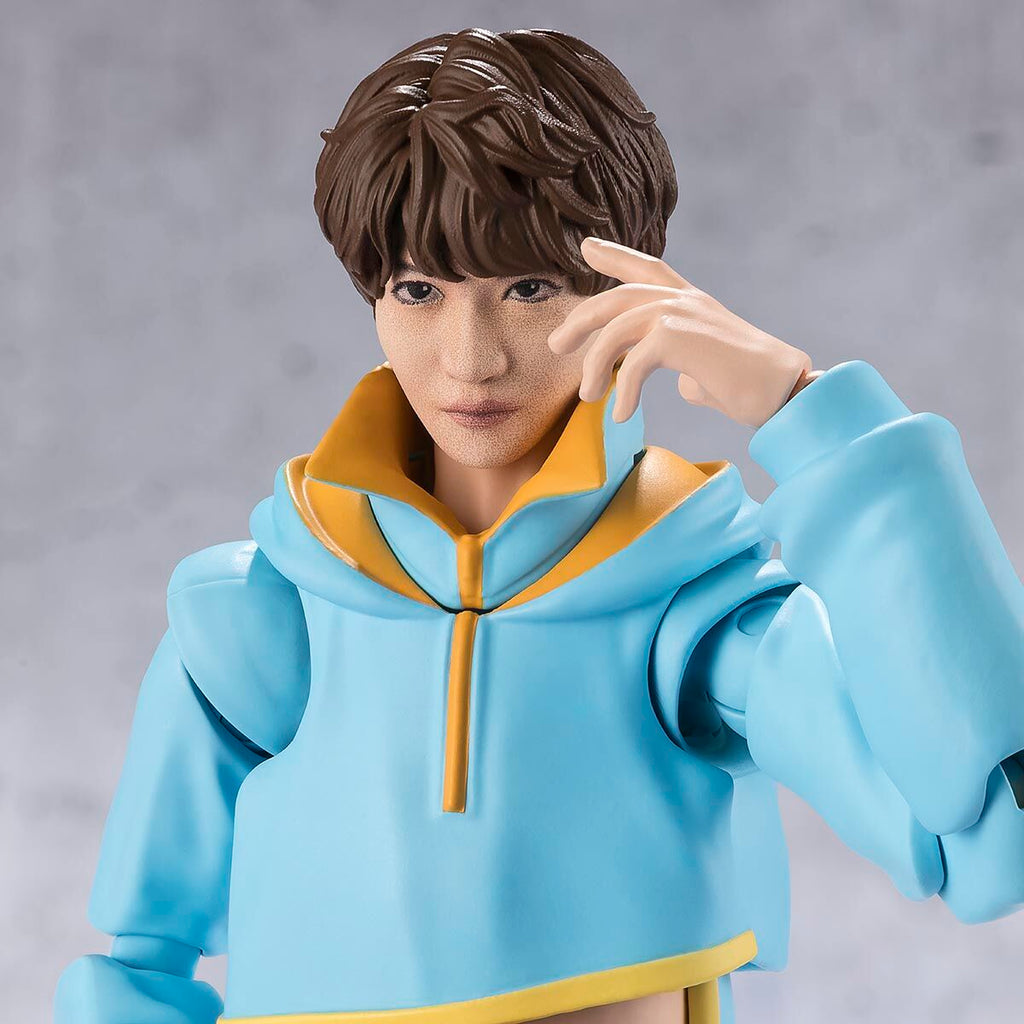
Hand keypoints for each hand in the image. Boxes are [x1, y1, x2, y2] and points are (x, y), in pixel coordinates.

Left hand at [547, 237, 812, 427]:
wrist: (784, 392)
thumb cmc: (750, 386)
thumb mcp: (706, 370)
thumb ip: (685, 365)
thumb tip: (678, 381)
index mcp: (690, 302)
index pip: (646, 268)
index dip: (615, 256)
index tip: (586, 246)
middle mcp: (685, 300)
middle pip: (617, 297)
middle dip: (581, 319)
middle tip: (556, 344)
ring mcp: (684, 313)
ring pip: (617, 325)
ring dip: (595, 362)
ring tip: (588, 396)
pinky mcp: (683, 337)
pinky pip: (635, 361)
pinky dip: (624, 390)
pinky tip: (622, 414)